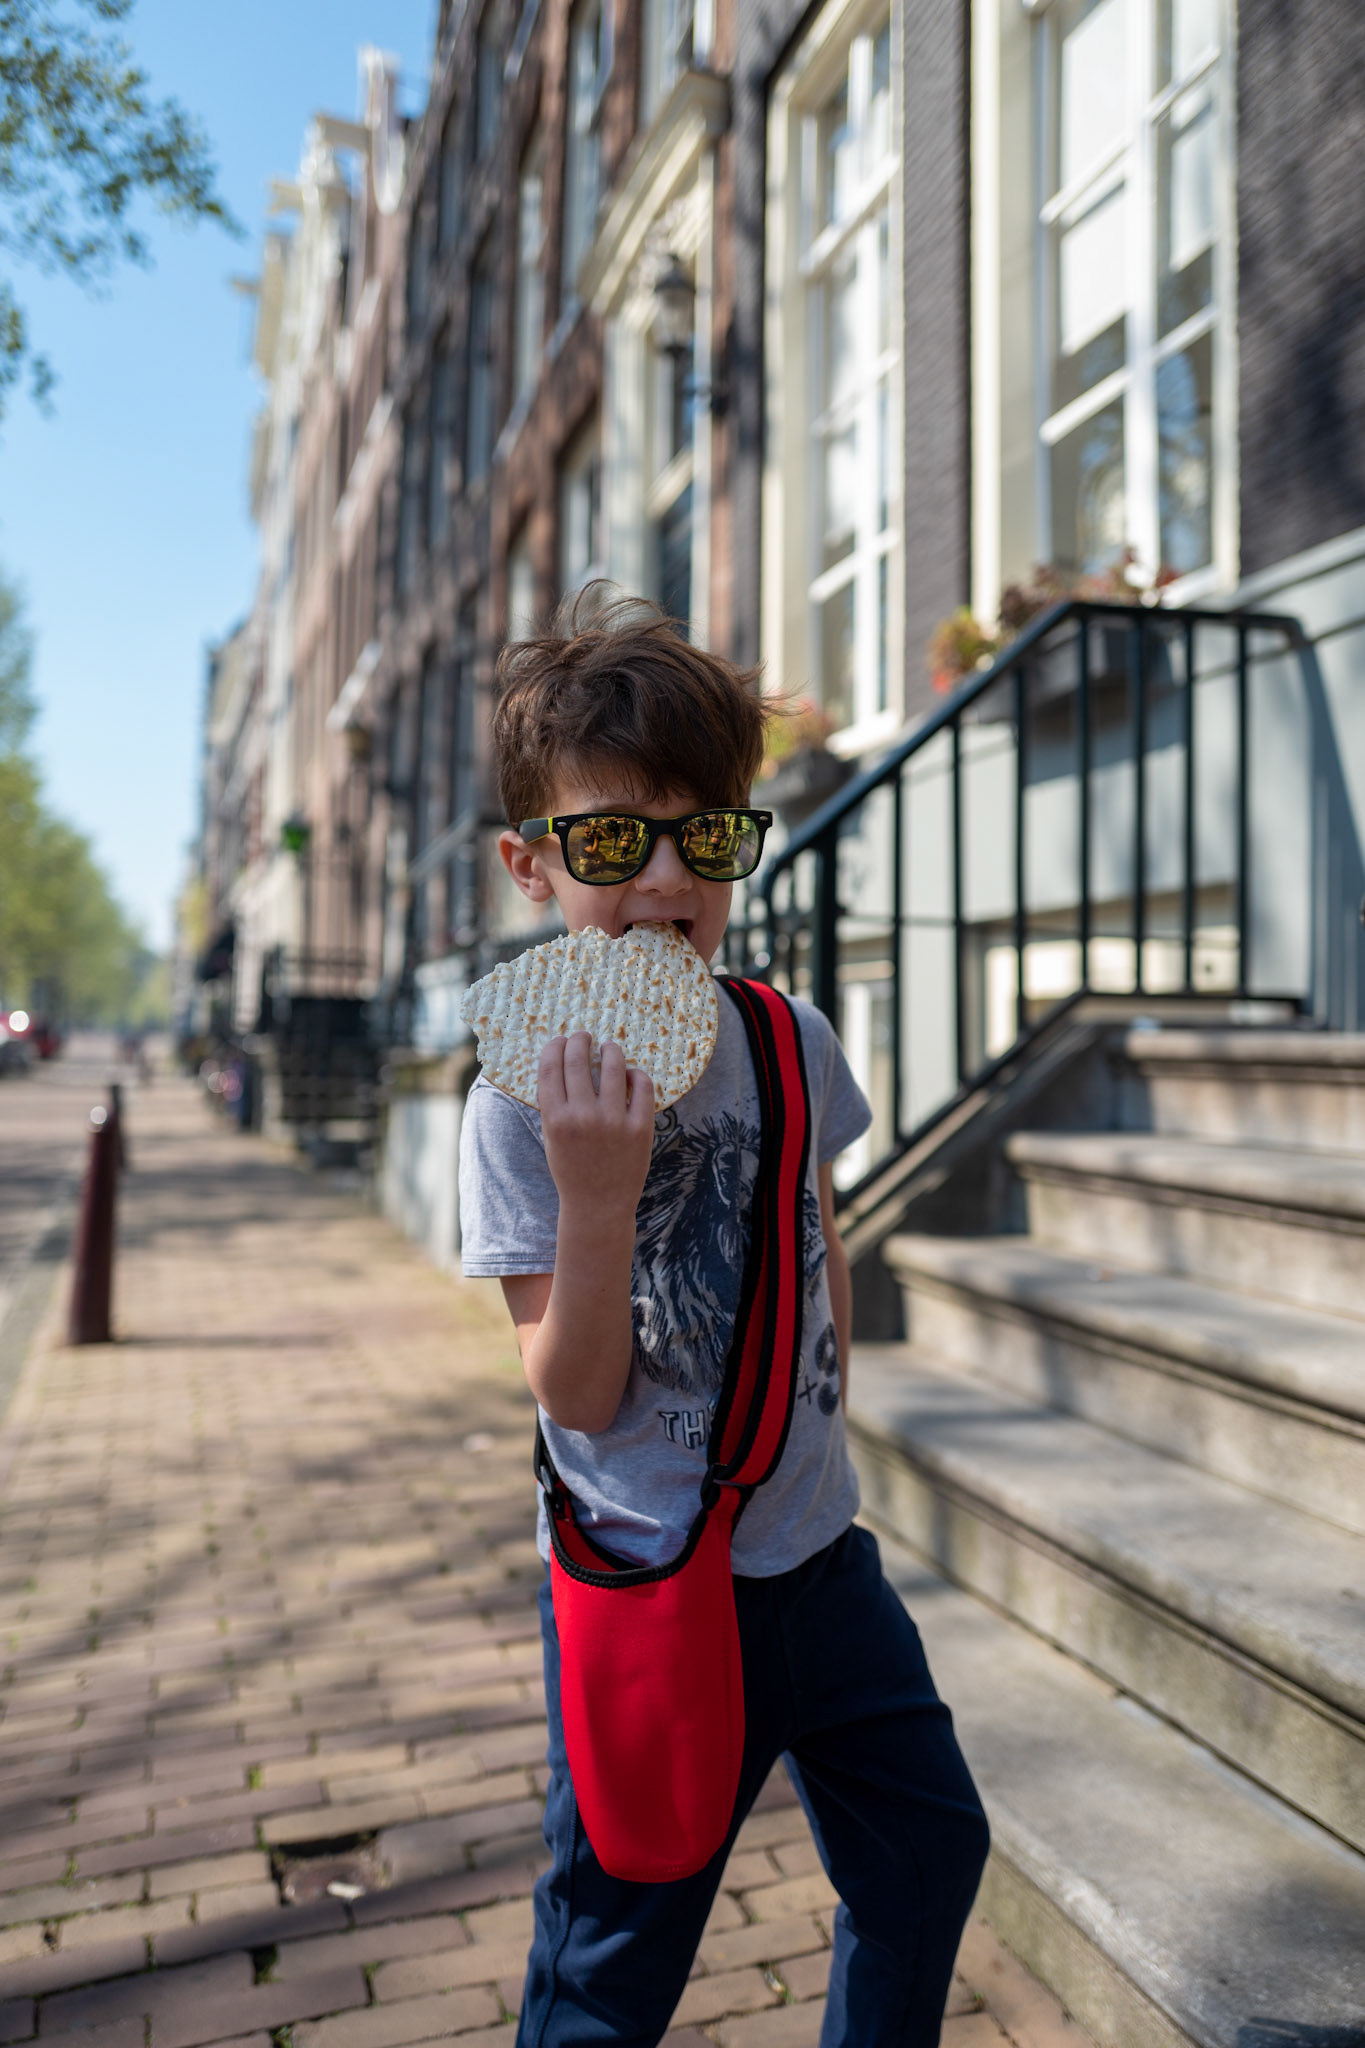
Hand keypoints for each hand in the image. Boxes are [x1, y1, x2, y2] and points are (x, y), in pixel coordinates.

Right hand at [537, 1032, 654, 1223]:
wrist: (598, 1205)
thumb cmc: (572, 1169)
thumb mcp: (552, 1138)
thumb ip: (556, 1104)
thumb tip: (563, 1062)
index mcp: (555, 1119)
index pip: (549, 1068)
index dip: (554, 1047)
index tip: (560, 1040)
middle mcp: (583, 1117)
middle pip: (577, 1061)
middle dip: (579, 1041)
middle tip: (583, 1036)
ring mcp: (613, 1122)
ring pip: (613, 1066)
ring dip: (610, 1050)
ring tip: (609, 1047)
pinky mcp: (641, 1128)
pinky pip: (642, 1086)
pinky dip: (636, 1074)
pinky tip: (630, 1074)